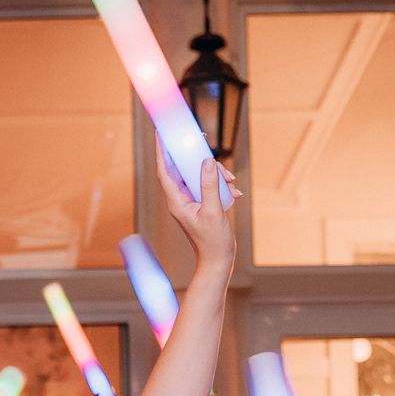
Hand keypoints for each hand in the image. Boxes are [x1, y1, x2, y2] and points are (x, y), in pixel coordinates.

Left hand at [154, 146, 236, 271]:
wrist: (219, 260)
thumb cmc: (213, 241)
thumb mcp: (213, 211)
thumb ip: (209, 185)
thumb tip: (207, 161)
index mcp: (176, 201)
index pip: (164, 171)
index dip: (160, 152)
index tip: (160, 134)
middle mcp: (180, 200)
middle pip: (183, 169)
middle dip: (195, 156)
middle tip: (202, 140)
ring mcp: (191, 201)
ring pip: (199, 175)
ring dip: (216, 174)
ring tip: (231, 181)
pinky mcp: (201, 204)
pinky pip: (208, 186)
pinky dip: (221, 185)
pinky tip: (234, 192)